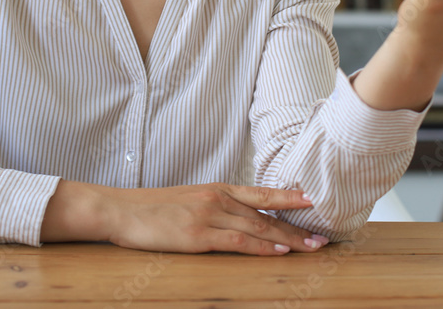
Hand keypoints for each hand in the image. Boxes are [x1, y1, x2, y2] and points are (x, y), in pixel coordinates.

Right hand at [106, 183, 327, 255]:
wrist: (119, 209)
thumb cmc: (150, 209)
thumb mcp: (187, 200)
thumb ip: (213, 206)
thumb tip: (235, 218)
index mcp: (216, 189)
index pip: (262, 192)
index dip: (290, 196)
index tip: (314, 201)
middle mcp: (217, 198)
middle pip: (267, 213)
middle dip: (297, 225)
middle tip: (323, 235)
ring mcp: (208, 215)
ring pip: (258, 227)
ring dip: (288, 239)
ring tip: (312, 246)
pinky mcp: (198, 234)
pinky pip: (238, 242)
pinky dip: (262, 247)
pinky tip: (280, 252)